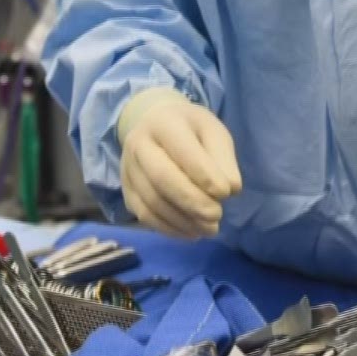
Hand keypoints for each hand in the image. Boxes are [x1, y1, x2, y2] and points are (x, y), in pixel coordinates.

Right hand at [116, 88, 241, 238]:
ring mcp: (128, 168)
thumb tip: (230, 189)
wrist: (154, 124)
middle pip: (161, 178)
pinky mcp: (126, 190)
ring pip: (152, 201)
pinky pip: (144, 215)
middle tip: (217, 215)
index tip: (227, 193)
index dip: (204, 176)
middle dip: (192, 201)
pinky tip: (192, 232)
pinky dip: (170, 229)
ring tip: (210, 229)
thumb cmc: (191, 130)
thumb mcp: (213, 132)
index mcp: (164, 123)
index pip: (182, 151)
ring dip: (183, 221)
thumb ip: (223, 158)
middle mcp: (139, 144)